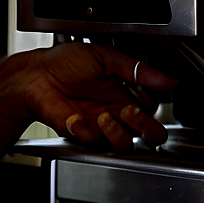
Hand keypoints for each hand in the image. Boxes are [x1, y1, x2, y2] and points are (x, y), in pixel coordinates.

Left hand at [21, 42, 175, 152]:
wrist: (35, 73)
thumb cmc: (64, 62)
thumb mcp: (103, 56)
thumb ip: (135, 68)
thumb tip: (168, 78)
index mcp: (124, 94)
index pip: (154, 111)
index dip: (154, 108)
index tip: (146, 96)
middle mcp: (116, 113)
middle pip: (150, 136)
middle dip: (148, 129)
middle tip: (132, 113)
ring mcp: (99, 126)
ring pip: (125, 146)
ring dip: (119, 133)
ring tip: (106, 116)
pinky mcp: (81, 134)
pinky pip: (93, 141)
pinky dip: (86, 130)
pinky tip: (76, 117)